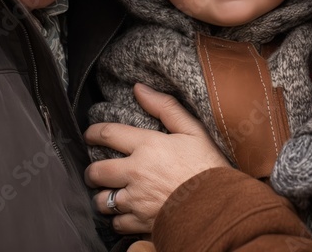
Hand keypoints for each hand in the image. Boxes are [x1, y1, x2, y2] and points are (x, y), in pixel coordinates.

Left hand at [84, 83, 229, 233]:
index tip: (90, 135)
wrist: (220, 206)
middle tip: (98, 171)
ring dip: (104, 197)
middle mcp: (136, 172)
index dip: (93, 133)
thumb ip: (165, 107)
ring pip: (102, 201)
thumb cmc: (209, 166)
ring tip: (111, 194)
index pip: (107, 134)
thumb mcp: (193, 131)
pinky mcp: (140, 221)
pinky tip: (127, 212)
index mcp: (148, 146)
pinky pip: (116, 222)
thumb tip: (139, 88)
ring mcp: (136, 199)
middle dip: (92, 171)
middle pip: (96, 171)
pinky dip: (118, 219)